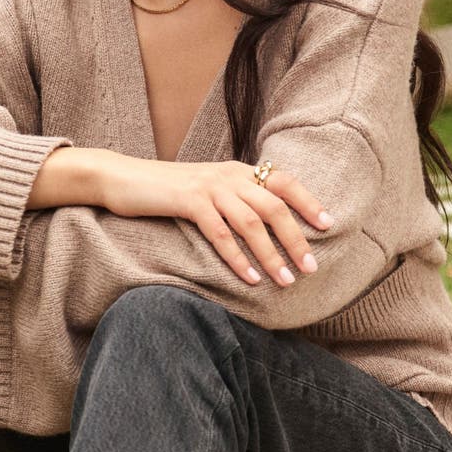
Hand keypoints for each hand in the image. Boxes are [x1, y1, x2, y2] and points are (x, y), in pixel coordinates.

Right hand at [95, 152, 333, 286]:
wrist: (123, 179)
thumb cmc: (166, 192)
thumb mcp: (207, 191)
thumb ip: (234, 201)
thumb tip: (262, 226)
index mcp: (238, 171)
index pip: (284, 182)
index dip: (308, 202)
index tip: (328, 225)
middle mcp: (229, 175)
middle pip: (274, 207)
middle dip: (295, 240)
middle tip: (310, 267)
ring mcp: (209, 188)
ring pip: (251, 223)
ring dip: (272, 255)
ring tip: (286, 280)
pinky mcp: (188, 202)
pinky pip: (220, 234)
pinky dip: (237, 259)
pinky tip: (250, 279)